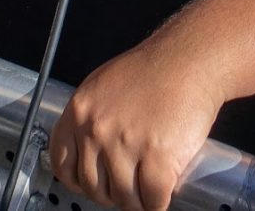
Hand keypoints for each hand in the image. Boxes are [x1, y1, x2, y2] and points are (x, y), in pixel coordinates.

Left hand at [51, 36, 231, 210]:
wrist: (192, 59)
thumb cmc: (156, 68)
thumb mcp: (105, 85)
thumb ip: (92, 118)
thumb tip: (89, 152)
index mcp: (80, 110)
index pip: (63, 164)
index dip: (79, 181)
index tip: (92, 183)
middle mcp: (97, 129)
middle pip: (94, 186)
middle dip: (112, 192)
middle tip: (127, 186)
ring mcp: (126, 145)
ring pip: (124, 198)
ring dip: (137, 200)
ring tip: (147, 189)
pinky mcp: (158, 158)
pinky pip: (152, 200)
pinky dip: (158, 203)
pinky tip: (162, 194)